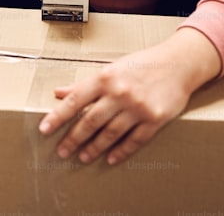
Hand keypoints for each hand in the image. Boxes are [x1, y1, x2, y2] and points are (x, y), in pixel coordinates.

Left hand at [38, 28, 221, 164]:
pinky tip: (110, 158)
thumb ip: (85, 83)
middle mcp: (120, 93)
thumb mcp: (112, 68)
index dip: (58, 116)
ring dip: (94, 148)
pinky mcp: (154, 119)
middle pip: (90, 121)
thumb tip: (59, 92)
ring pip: (110, 133)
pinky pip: (134, 140)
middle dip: (73, 138)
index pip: (75, 99)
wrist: (178, 64)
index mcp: (106, 77)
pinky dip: (121, 151)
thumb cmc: (142, 65)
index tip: (44, 129)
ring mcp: (137, 107)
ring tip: (83, 157)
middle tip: (62, 151)